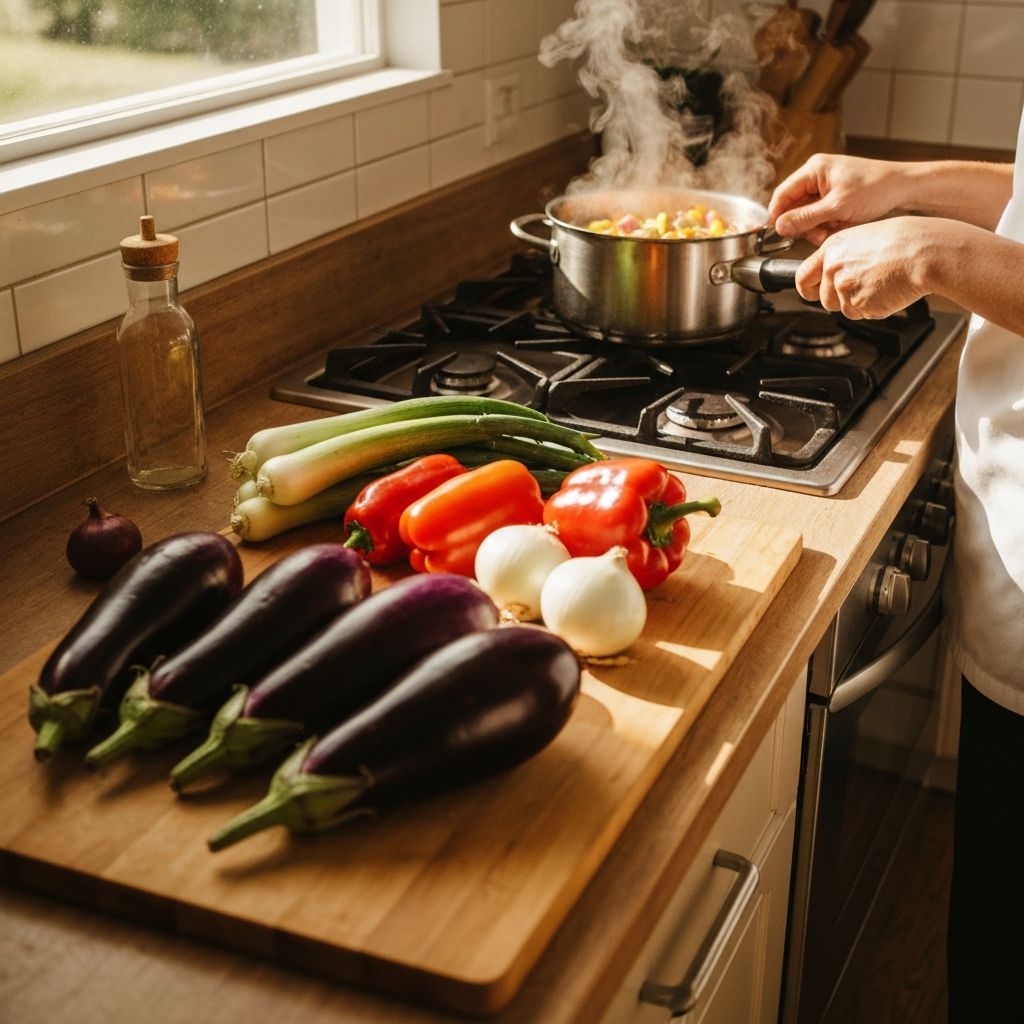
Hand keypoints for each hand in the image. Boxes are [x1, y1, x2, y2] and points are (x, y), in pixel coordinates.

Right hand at [769, 154, 908, 245]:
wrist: (903, 187)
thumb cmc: (875, 189)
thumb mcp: (837, 207)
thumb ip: (805, 218)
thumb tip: (779, 226)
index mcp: (814, 169)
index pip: (782, 194)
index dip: (777, 216)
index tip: (777, 235)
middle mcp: (816, 174)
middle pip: (793, 206)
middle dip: (803, 224)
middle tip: (818, 236)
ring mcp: (825, 184)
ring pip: (806, 213)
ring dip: (816, 227)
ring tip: (833, 231)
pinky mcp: (834, 194)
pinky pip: (819, 214)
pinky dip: (826, 224)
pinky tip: (839, 226)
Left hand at [795, 218, 935, 319]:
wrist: (926, 252)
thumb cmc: (906, 240)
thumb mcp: (866, 237)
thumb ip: (844, 256)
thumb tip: (834, 270)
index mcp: (833, 248)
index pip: (802, 277)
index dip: (808, 289)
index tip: (812, 293)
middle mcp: (834, 269)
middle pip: (824, 300)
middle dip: (840, 300)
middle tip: (864, 286)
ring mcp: (845, 288)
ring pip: (845, 309)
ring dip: (860, 304)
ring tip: (881, 283)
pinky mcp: (861, 305)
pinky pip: (864, 314)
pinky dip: (876, 308)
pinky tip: (889, 290)